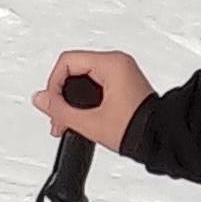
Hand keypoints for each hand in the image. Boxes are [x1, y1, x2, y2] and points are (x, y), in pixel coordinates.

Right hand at [31, 48, 154, 150]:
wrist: (160, 140)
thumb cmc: (136, 129)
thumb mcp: (90, 122)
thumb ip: (60, 110)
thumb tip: (40, 99)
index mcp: (112, 64)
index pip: (67, 62)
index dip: (53, 84)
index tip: (52, 105)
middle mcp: (118, 63)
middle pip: (73, 69)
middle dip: (61, 95)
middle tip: (58, 118)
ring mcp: (121, 72)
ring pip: (82, 78)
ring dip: (71, 100)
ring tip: (66, 123)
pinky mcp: (123, 83)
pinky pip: (94, 84)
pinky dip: (84, 101)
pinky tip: (78, 119)